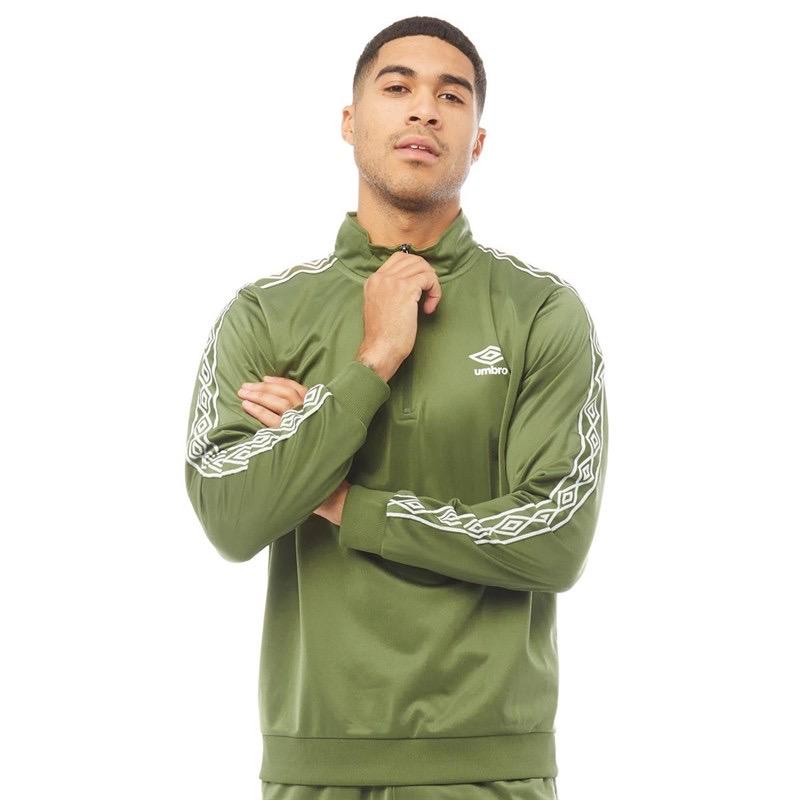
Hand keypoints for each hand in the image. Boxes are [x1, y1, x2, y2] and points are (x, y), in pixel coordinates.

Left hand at [237, 375, 349, 521]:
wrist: (333, 490)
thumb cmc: (322, 464)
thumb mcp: (317, 439)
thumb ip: (305, 425)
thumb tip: (285, 415)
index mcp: (319, 413)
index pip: (299, 390)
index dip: (281, 382)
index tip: (265, 379)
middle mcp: (313, 417)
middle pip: (286, 394)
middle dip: (264, 388)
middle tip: (246, 385)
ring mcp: (304, 427)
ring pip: (279, 403)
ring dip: (260, 395)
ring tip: (243, 393)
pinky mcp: (294, 441)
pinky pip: (273, 421)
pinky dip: (259, 411)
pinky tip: (248, 407)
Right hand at [358, 250, 441, 380]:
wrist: (380, 349)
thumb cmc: (382, 336)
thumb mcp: (380, 307)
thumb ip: (390, 293)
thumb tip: (413, 285)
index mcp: (373, 281)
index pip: (399, 259)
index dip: (416, 270)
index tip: (421, 287)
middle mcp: (381, 277)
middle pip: (413, 260)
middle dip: (426, 275)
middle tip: (428, 293)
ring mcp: (393, 282)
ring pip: (423, 267)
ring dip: (432, 284)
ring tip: (428, 302)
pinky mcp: (406, 289)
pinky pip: (429, 278)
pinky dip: (435, 291)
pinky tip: (428, 308)